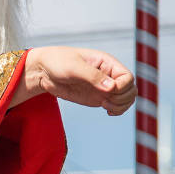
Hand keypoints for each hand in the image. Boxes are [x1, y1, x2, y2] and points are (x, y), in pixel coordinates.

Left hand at [11, 46, 136, 114]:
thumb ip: (93, 76)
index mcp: (107, 62)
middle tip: (104, 101)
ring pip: (126, 99)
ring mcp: (105, 87)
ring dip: (121, 106)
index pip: (128, 77)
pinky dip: (117, 110)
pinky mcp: (99, 98)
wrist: (44, 72)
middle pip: (131, 90)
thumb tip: (112, 87)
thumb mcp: (74, 67)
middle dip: (122, 98)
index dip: (122, 87)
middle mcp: (109, 75)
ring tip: (105, 106)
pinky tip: (107, 111)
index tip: (107, 91)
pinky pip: (116, 105)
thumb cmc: (58, 62)